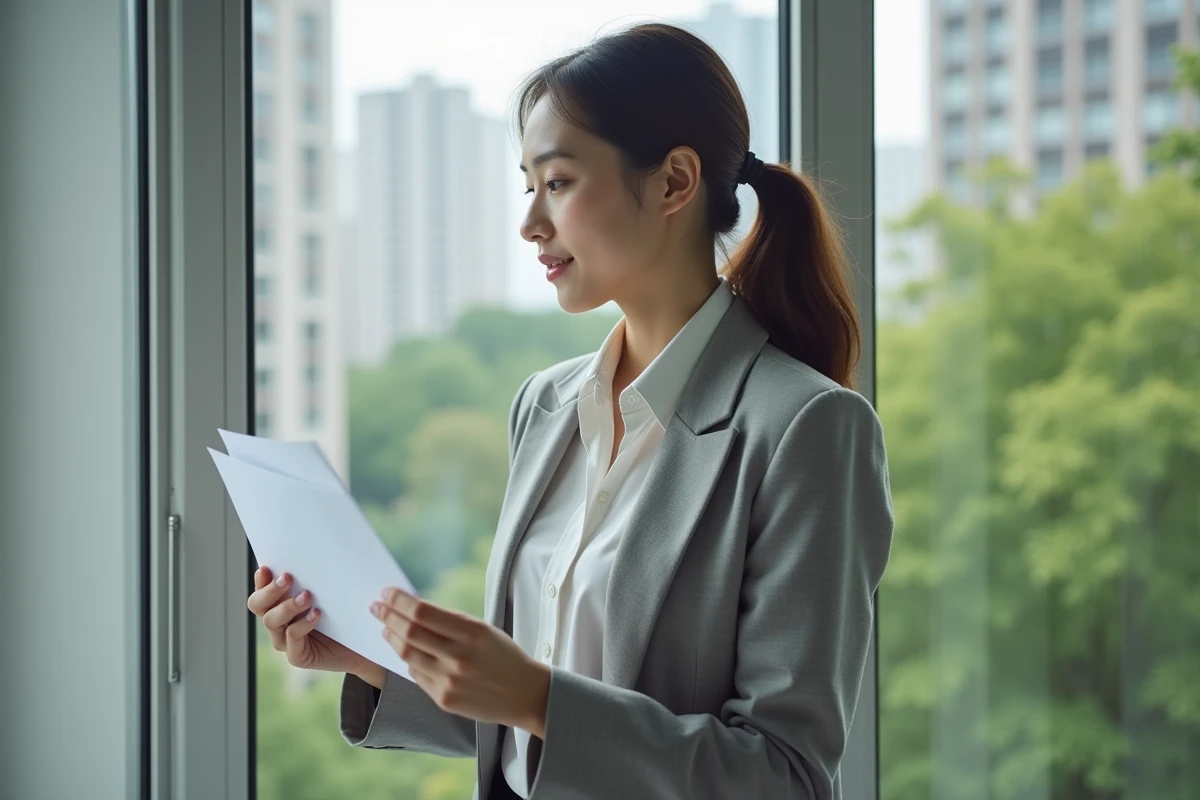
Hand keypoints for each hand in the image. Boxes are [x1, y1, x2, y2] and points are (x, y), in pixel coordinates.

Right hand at [248, 565, 376, 678]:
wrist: (360, 644)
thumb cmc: (343, 613)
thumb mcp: (329, 591)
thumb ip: (315, 576)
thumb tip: (314, 550)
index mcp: (278, 604)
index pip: (261, 589)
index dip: (260, 579)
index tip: (267, 568)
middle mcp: (277, 621)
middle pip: (257, 605)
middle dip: (270, 590)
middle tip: (288, 578)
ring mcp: (284, 640)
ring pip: (271, 621)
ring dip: (287, 606)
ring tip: (307, 596)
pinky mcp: (297, 655)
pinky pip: (291, 639)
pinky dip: (302, 625)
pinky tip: (316, 614)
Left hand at [372, 588, 550, 737]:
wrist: (525, 693)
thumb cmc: (503, 655)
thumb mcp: (483, 630)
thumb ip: (450, 621)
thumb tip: (413, 609)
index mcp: (472, 633)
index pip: (423, 612)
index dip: (400, 601)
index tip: (387, 593)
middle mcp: (459, 657)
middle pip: (409, 633)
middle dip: (388, 616)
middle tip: (376, 607)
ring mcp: (450, 681)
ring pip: (407, 655)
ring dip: (392, 638)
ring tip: (385, 629)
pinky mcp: (444, 700)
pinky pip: (416, 675)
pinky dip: (408, 660)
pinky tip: (406, 651)